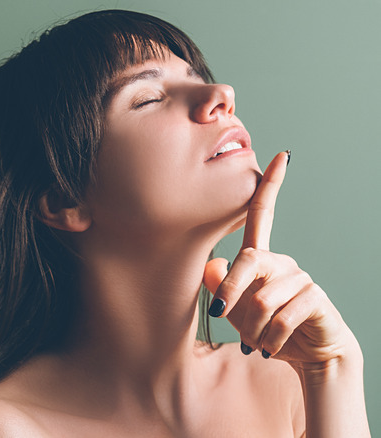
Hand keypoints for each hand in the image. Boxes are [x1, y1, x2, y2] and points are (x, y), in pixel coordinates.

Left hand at [202, 151, 357, 368]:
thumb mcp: (235, 311)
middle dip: (230, 290)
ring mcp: (301, 278)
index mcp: (261, 258)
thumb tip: (212, 265)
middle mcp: (282, 262)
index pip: (263, 215)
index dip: (271, 185)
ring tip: (257, 341)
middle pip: (248, 260)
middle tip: (219, 313)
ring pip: (262, 298)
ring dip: (252, 327)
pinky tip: (273, 346)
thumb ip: (221, 288)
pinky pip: (282, 316)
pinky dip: (270, 337)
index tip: (281, 155)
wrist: (308, 357)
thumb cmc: (266, 331)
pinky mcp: (315, 299)